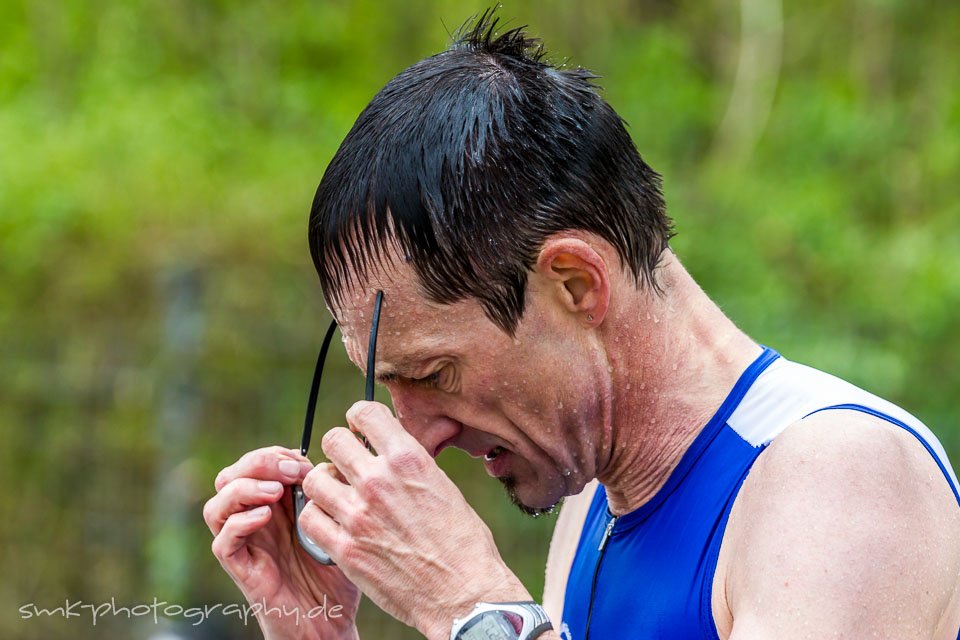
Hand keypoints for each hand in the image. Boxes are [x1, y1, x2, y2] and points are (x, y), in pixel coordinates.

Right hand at [204, 446, 360, 639]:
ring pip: (217, 505)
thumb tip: (330, 463)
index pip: (259, 463)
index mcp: (277, 505)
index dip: (278, 454)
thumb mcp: (340, 524)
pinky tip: (265, 517)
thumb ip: (333, 493)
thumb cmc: (337, 573)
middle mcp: (256, 521)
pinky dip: (238, 523)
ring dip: (243, 488)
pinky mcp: (242, 570)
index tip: (306, 462)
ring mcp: (247, 544)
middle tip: (291, 471)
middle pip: (232, 475)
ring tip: (274, 491)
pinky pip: (222, 542)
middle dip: (258, 462)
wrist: (329, 624)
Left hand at [299, 402, 531, 639]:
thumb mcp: (443, 487)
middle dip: (340, 449)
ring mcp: (358, 515)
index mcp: (408, 459)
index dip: (359, 419)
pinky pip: (309, 518)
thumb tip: (393, 447)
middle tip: (348, 464)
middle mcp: (379, 480)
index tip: (360, 431)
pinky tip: (333, 523)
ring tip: (338, 495)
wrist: (464, 594)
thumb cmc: (463, 542)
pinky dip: (318, 517)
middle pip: (333, 440)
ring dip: (325, 484)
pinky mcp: (345, 549)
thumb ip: (412, 464)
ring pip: (314, 479)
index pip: (364, 412)